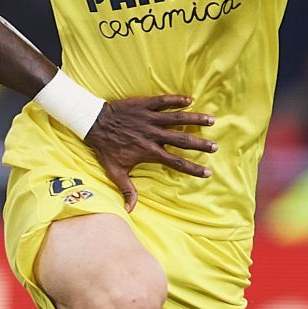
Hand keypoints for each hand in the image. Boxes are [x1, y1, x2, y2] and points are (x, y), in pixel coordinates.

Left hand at [84, 95, 216, 210]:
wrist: (92, 123)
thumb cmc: (105, 148)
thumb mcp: (114, 171)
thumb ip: (126, 189)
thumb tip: (130, 210)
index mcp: (149, 151)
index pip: (175, 162)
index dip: (192, 168)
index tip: (207, 173)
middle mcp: (152, 135)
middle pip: (182, 139)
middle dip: (200, 144)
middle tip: (215, 147)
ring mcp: (149, 119)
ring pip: (177, 118)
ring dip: (195, 118)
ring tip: (211, 120)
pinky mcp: (144, 105)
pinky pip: (163, 101)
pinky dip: (176, 100)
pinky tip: (189, 99)